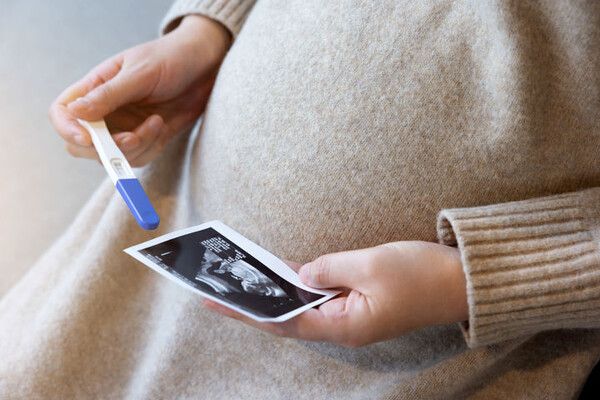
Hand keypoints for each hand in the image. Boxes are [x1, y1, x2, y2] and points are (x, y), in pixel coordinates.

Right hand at [49, 15, 230, 166]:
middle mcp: (104, 111)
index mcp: (94, 87)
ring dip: (137, 147)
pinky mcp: (145, 139)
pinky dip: (151, 148)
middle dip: (106, 148)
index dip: (68, 129)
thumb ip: (108, 94)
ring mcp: (123, 127)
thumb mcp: (139, 73)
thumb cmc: (171, 59)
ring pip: (113, 156)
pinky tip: (162, 126)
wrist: (204, 68)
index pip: (62, 113)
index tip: (89, 138)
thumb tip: (74, 113)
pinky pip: (138, 158)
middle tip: (133, 137)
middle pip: (82, 144)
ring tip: (156, 122)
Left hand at [204, 241, 467, 346]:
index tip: (217, 300)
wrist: (463, 281)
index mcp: (345, 326)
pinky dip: (299, 287)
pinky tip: (281, 275)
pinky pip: (321, 298)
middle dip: (254, 304)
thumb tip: (298, 273)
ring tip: (242, 281)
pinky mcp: (360, 304)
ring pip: (303, 307)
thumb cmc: (421, 275)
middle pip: (289, 318)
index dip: (248, 311)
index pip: (284, 322)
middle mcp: (344, 327)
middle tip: (219, 288)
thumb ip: (328, 268)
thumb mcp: (369, 264)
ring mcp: (352, 317)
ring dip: (275, 294)